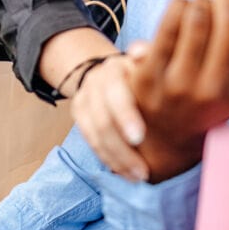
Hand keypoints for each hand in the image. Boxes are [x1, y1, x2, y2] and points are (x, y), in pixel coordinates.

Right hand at [71, 52, 150, 181]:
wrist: (111, 69)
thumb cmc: (141, 69)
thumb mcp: (147, 61)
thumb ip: (150, 58)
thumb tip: (140, 52)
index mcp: (113, 69)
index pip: (115, 93)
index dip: (126, 115)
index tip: (141, 137)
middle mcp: (94, 84)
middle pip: (102, 121)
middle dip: (123, 148)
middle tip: (145, 171)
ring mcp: (83, 100)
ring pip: (95, 136)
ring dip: (117, 160)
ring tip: (140, 177)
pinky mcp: (78, 115)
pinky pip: (90, 142)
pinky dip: (108, 159)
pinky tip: (126, 173)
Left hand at [130, 0, 228, 181]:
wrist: (165, 139)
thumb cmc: (206, 102)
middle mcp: (212, 89)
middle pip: (228, 23)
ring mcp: (180, 83)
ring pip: (197, 17)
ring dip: (202, 1)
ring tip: (202, 5)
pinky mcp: (150, 75)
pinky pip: (168, 25)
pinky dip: (178, 5)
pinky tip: (181, 7)